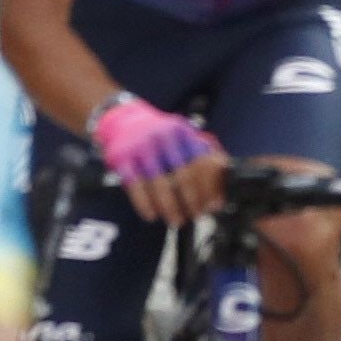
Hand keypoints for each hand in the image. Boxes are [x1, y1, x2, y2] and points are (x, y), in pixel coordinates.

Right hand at [90, 92, 223, 222]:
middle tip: (194, 216)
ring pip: (159, 182)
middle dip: (190, 200)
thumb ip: (204, 161)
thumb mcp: (183, 140)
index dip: (208, 188)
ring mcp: (140, 145)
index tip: (211, 207)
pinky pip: (135, 184)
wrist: (124, 120)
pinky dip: (144, 203)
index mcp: (182, 131)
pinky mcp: (121, 156)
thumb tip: (218, 197)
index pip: (201, 163)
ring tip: (175, 220)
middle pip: (182, 174)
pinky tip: (151, 215)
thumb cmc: (161, 139)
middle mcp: (162, 136)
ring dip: (169, 206)